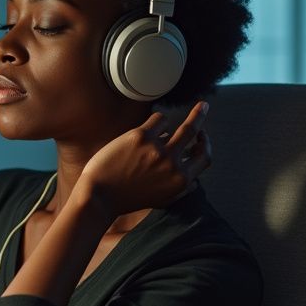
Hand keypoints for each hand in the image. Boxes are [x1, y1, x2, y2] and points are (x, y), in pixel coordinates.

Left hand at [77, 100, 211, 214]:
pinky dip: (156, 122)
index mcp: (180, 181)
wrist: (99, 197)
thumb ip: (180, 189)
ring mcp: (158, 149)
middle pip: (195, 132)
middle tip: (203, 106)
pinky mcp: (141, 136)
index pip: (204, 158)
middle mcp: (172, 164)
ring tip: (157, 132)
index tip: (203, 136)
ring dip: (170, 123)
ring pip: (177, 123)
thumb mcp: (162, 199)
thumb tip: (195, 180)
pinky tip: (145, 131)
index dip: (206, 145)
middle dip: (201, 116)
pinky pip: (158, 118)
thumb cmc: (128, 198)